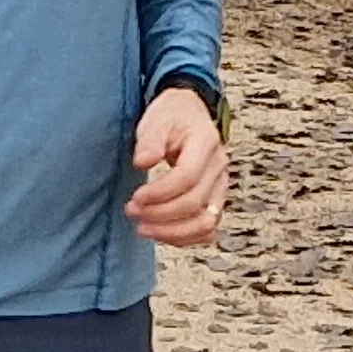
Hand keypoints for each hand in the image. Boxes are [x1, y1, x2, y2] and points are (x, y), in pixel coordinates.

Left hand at [126, 86, 226, 248]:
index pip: (187, 177)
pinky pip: (207, 230)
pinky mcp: (215, 200)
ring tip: (143, 228)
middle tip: (132, 210)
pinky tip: (160, 232)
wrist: (188, 113)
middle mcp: (218, 167)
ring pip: (205, 223)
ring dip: (172, 232)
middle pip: (194, 203)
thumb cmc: (172, 116)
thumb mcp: (157, 118)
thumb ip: (150, 140)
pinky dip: (184, 237)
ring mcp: (220, 186)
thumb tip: (142, 162)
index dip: (160, 193)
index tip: (136, 197)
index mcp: (206, 142)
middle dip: (159, 213)